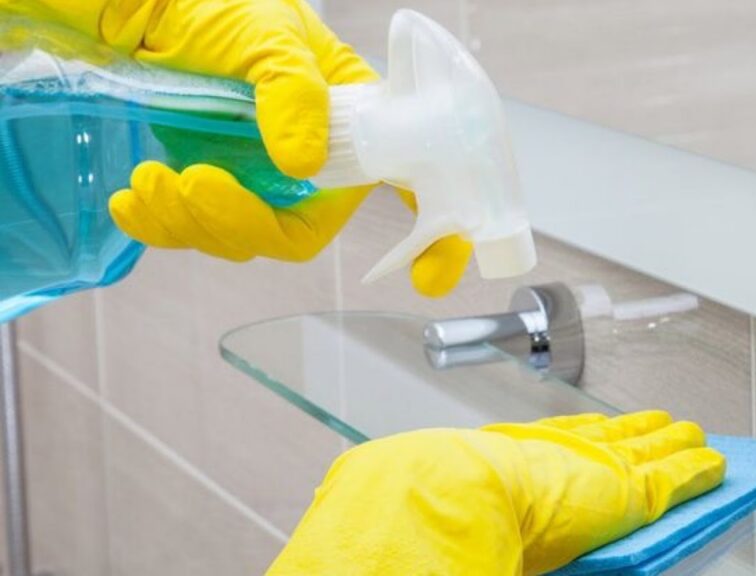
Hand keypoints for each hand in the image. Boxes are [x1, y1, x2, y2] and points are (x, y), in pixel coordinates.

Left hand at [15, 0, 471, 296]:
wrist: (147, 10)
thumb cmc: (221, 8)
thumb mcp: (267, 31)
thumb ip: (292, 87)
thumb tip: (305, 163)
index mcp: (358, 123)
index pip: (413, 190)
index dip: (434, 241)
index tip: (429, 278)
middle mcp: (318, 165)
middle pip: (304, 233)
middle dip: (247, 224)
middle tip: (196, 183)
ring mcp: (263, 183)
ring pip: (244, 239)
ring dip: (193, 220)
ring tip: (152, 178)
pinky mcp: (213, 191)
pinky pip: (194, 233)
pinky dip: (161, 226)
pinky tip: (132, 200)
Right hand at [267, 411, 725, 574]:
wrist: (461, 495)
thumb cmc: (452, 503)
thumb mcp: (471, 497)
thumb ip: (486, 495)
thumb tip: (458, 497)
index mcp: (523, 451)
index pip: (566, 434)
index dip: (589, 430)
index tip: (599, 426)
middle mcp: (566, 448)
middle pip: (614, 434)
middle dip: (638, 428)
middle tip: (658, 420)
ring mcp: (601, 465)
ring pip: (652, 447)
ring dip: (675, 441)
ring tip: (694, 433)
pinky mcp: (633, 487)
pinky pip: (679, 474)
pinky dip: (699, 469)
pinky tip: (716, 462)